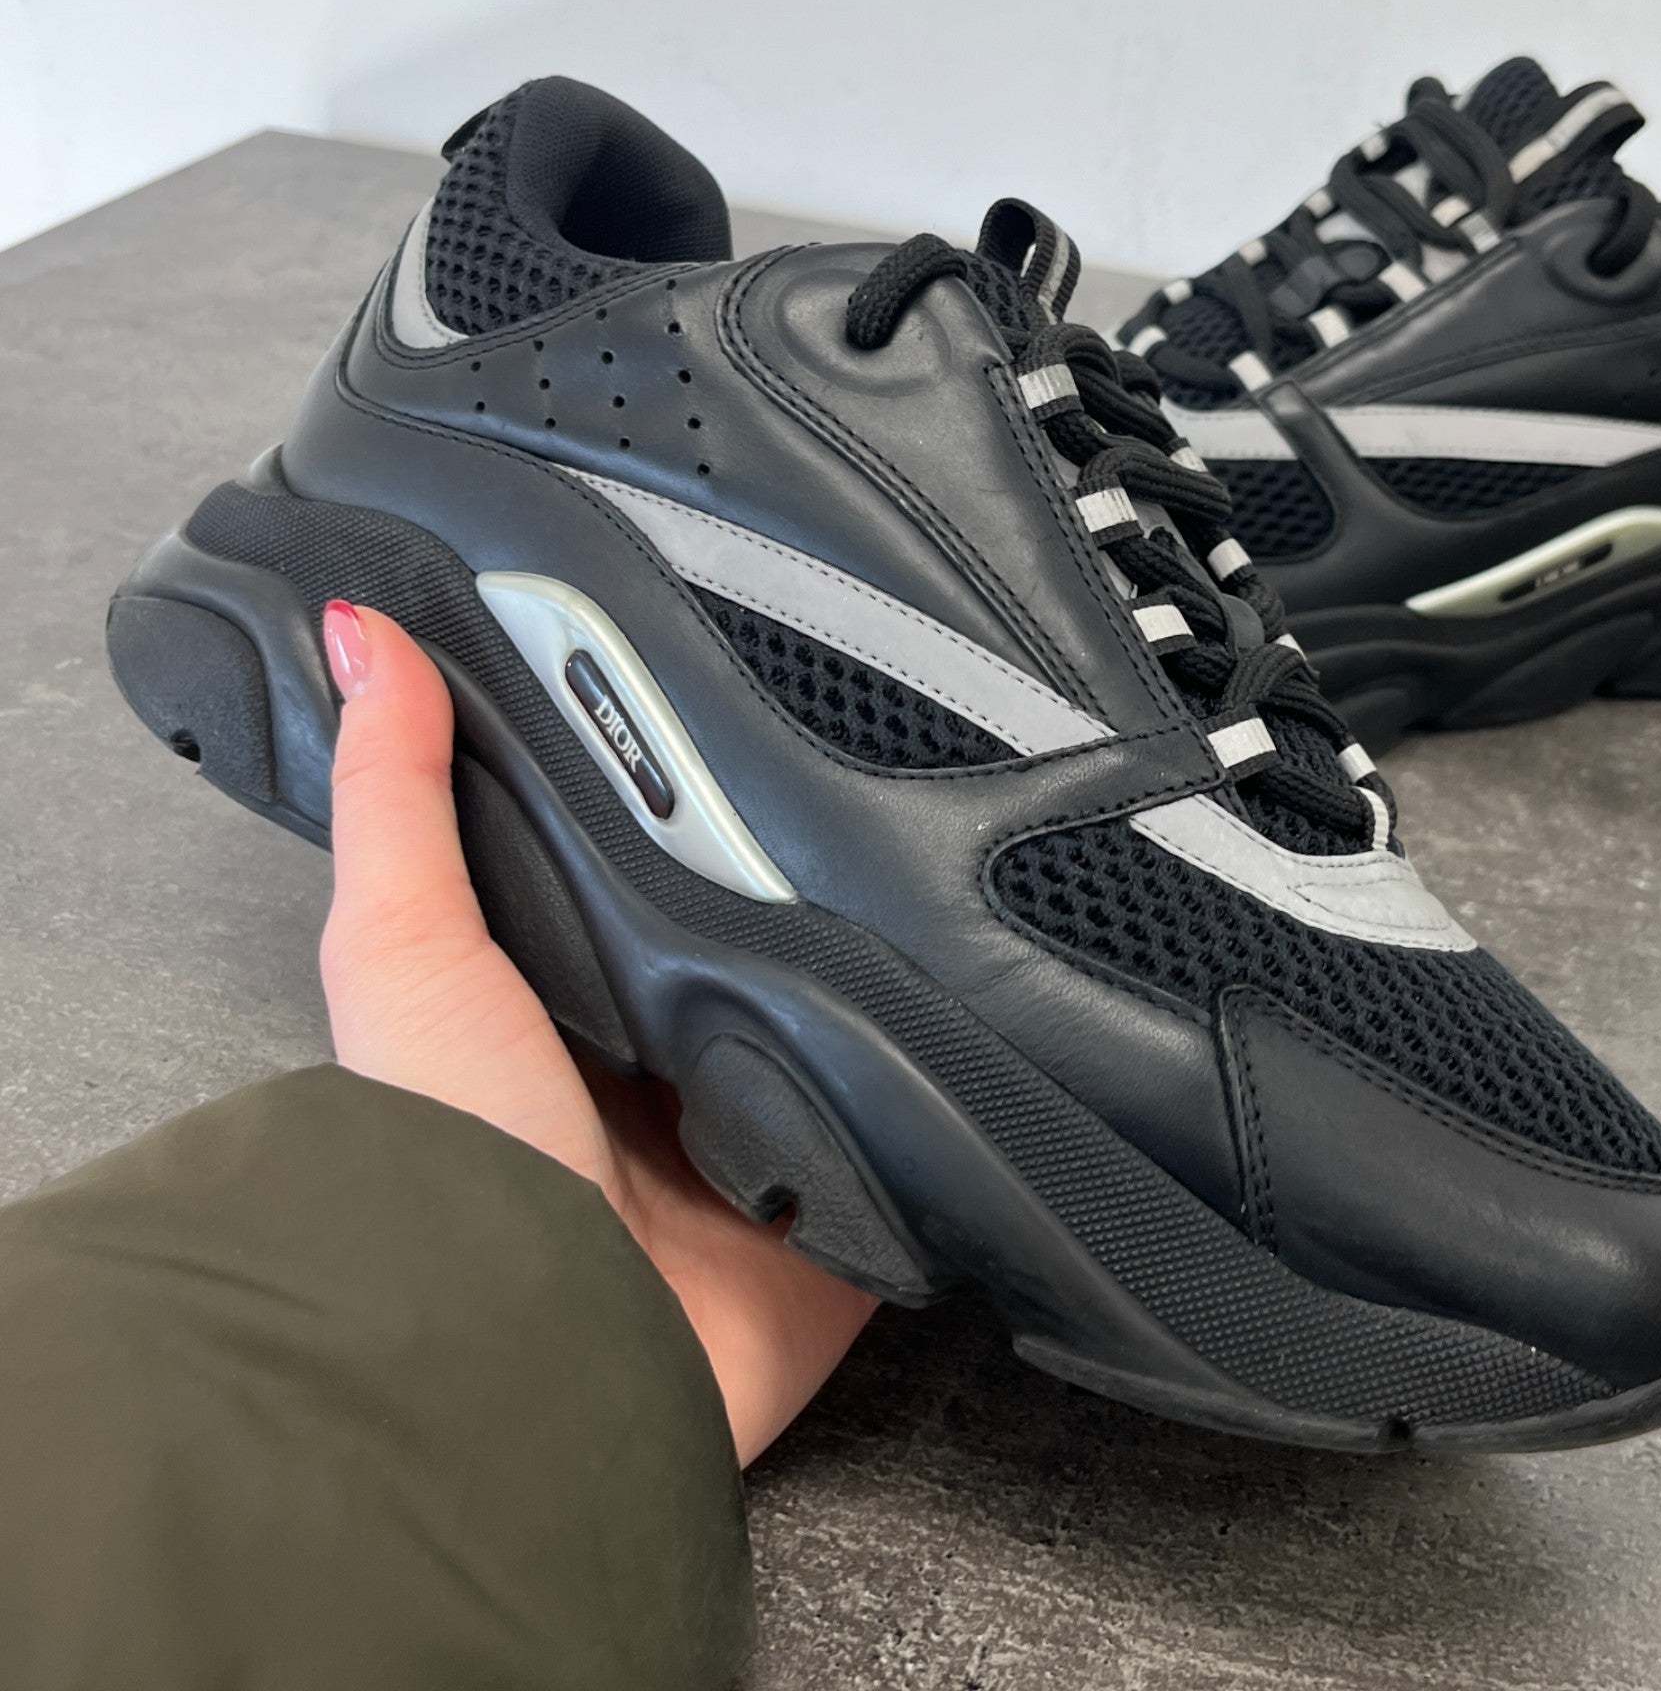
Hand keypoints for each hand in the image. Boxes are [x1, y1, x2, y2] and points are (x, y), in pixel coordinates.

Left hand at [317, 599, 874, 1465]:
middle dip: (811, 858)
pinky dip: (947, 1063)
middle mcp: (673, 1050)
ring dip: (885, 956)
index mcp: (574, 990)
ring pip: (856, 1002)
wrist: (554, 1349)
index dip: (686, 779)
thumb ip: (396, 795)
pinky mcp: (849, 1190)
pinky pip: (923, 1106)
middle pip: (764, 919)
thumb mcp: (406, 950)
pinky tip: (987, 987)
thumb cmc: (455, 1158)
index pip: (650, 849)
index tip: (739, 684)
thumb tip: (357, 626)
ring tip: (954, 848)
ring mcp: (766, 1121)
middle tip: (884, 755)